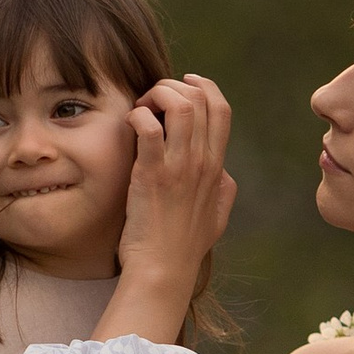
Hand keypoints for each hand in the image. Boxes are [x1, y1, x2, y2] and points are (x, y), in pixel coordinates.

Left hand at [99, 75, 234, 343]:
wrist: (163, 269)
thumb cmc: (184, 244)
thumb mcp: (218, 214)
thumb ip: (223, 187)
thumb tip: (221, 169)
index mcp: (217, 166)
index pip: (221, 109)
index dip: (203, 86)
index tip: (183, 83)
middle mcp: (202, 162)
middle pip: (200, 99)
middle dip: (174, 87)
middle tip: (152, 98)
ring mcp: (178, 167)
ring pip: (179, 106)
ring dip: (156, 96)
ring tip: (141, 107)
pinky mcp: (152, 174)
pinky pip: (148, 126)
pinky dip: (138, 115)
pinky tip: (130, 124)